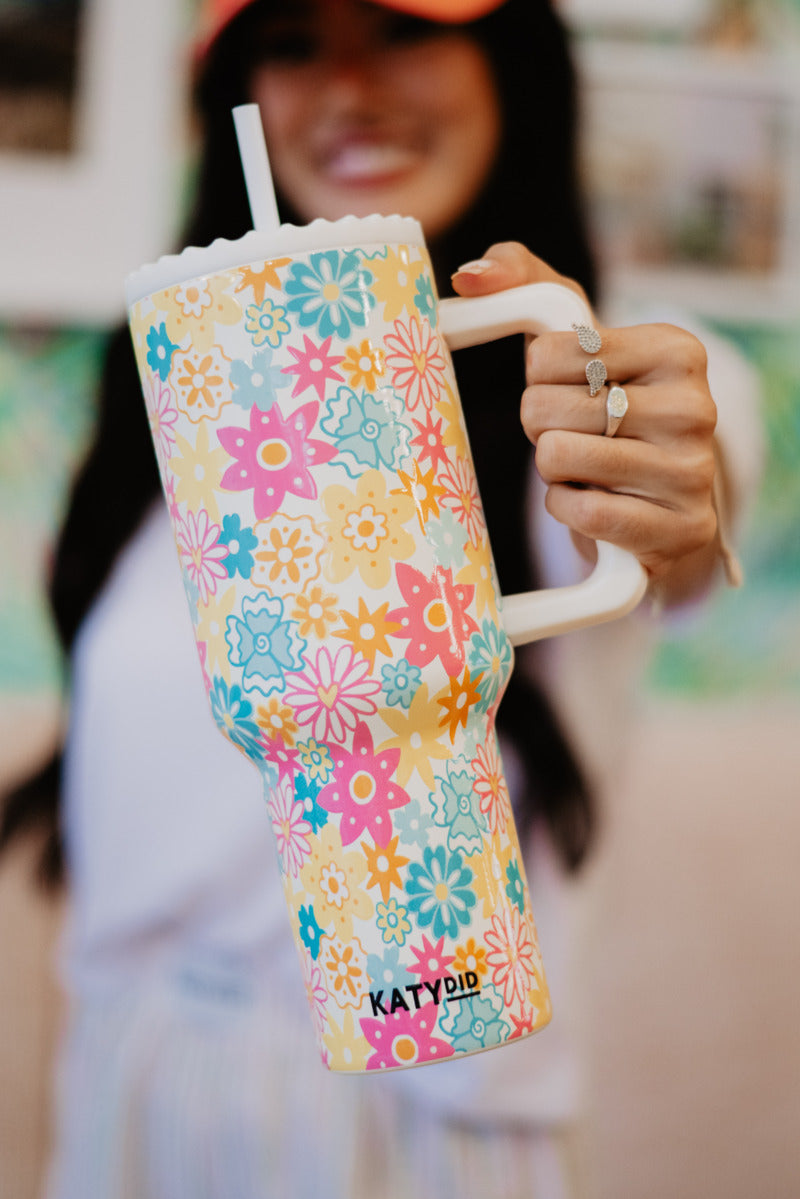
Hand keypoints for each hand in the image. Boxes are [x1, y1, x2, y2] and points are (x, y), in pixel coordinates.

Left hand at [452, 242, 720, 606]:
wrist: (658, 505)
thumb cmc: (606, 411)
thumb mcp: (576, 343)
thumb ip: (524, 284)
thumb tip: (468, 278)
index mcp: (677, 349)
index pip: (548, 351)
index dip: (537, 377)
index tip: (572, 388)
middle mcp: (696, 407)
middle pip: (544, 406)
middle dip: (540, 426)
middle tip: (576, 435)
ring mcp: (692, 473)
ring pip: (556, 457)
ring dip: (553, 470)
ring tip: (588, 469)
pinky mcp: (678, 531)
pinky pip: (579, 513)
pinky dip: (567, 510)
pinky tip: (595, 503)